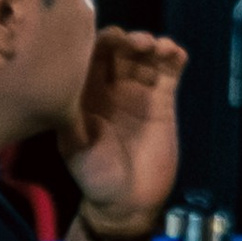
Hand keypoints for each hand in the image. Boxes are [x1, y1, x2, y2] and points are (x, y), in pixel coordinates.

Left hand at [60, 30, 184, 240]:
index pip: (88, 58)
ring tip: (155, 48)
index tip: (108, 41)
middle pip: (118, 50)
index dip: (97, 44)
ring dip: (150, 43)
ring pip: (144, 55)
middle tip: (135, 43)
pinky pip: (170, 71)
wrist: (129, 201)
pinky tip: (174, 53)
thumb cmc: (97, 176)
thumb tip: (67, 90)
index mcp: (85, 95)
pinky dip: (174, 56)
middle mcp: (111, 88)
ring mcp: (139, 91)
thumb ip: (71, 119)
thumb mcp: (75, 148)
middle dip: (126, 40)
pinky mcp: (164, 99)